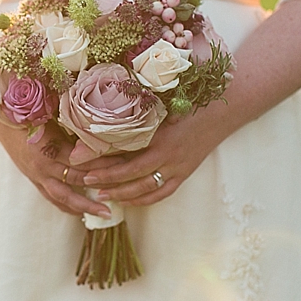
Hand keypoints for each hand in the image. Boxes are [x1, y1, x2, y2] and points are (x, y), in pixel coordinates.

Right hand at [0, 122, 122, 218]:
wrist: (1, 121)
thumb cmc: (29, 113)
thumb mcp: (52, 115)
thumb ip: (74, 123)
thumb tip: (103, 125)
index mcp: (50, 146)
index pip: (83, 159)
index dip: (104, 162)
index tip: (125, 162)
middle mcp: (44, 165)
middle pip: (78, 179)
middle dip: (102, 184)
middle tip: (124, 189)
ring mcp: (38, 175)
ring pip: (65, 196)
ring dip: (86, 205)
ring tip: (106, 212)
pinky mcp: (34, 180)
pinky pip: (52, 198)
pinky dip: (67, 206)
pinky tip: (80, 212)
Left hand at [75, 104, 228, 206]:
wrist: (224, 110)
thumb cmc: (190, 100)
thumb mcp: (162, 101)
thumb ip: (136, 109)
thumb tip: (104, 112)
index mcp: (159, 132)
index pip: (122, 148)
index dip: (98, 155)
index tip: (77, 158)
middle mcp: (168, 153)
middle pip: (130, 172)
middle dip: (105, 177)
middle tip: (84, 179)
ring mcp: (177, 167)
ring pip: (145, 187)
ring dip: (121, 192)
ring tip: (100, 193)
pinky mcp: (184, 174)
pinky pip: (161, 193)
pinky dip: (142, 199)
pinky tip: (125, 200)